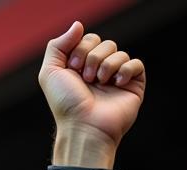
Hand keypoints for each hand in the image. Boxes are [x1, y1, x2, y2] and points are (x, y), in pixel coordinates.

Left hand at [39, 22, 145, 150]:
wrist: (83, 127)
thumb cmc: (66, 104)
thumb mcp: (50, 72)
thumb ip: (57, 45)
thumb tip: (78, 24)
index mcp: (81, 67)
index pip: (89, 39)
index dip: (82, 48)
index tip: (73, 67)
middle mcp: (99, 72)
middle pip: (105, 43)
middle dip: (94, 57)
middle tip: (86, 78)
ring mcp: (116, 79)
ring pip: (119, 52)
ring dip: (107, 66)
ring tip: (99, 83)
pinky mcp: (132, 86)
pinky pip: (136, 63)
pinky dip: (125, 70)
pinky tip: (116, 84)